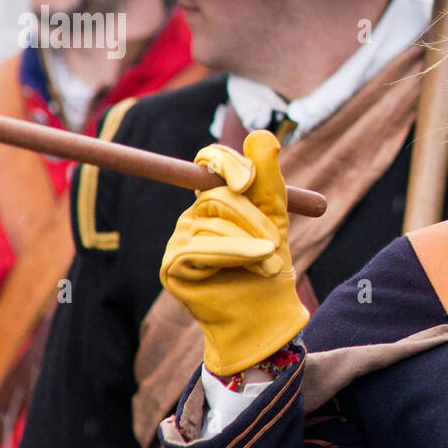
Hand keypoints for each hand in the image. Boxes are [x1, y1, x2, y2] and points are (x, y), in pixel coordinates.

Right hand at [161, 130, 309, 375]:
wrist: (267, 314)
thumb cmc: (271, 266)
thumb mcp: (276, 216)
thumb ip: (268, 178)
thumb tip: (262, 133)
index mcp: (215, 200)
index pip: (208, 162)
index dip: (225, 162)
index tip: (248, 180)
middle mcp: (192, 217)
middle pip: (215, 194)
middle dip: (253, 218)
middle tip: (275, 243)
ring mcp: (178, 241)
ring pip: (212, 223)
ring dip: (251, 244)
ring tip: (268, 265)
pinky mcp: (172, 266)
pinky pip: (201, 247)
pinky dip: (234, 254)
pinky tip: (256, 266)